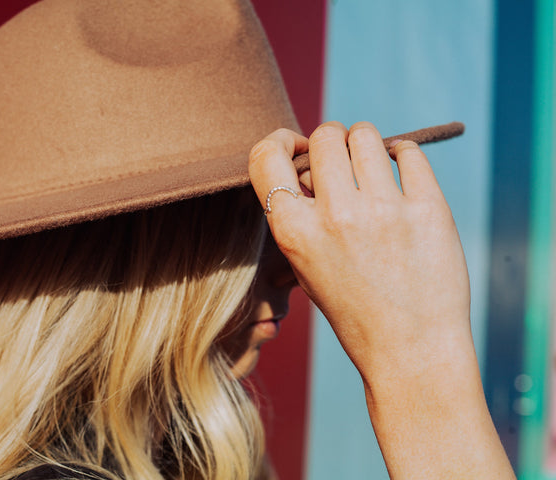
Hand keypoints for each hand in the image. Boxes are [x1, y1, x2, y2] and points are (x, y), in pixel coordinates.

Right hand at [248, 121, 470, 379]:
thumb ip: (301, 214)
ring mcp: (382, 210)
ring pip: (366, 135)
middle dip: (331, 141)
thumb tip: (311, 161)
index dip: (279, 141)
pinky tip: (402, 176)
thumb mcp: (306, 266)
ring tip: (374, 168)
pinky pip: (409, 152)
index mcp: (294, 232)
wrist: (410, 350)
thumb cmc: (354, 309)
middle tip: (343, 160)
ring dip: (366, 144)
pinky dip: (404, 156)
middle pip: (324, 136)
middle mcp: (334, 216)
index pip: (264, 157)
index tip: (296, 146)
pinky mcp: (427, 208)